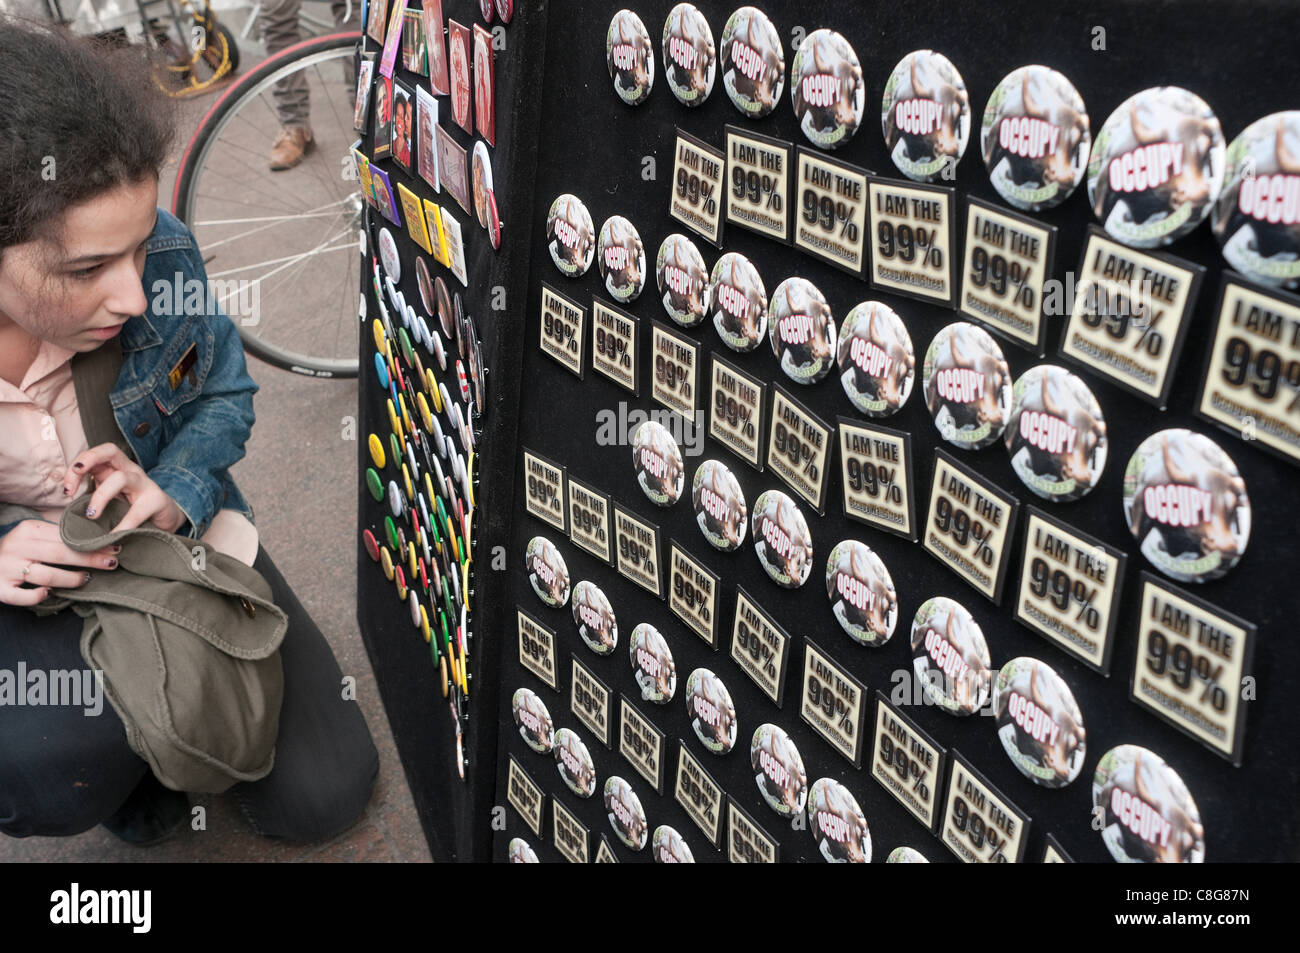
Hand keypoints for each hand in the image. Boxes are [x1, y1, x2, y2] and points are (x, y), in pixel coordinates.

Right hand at [0, 519, 120, 605]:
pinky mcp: (0, 588)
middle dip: (90, 559)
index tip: (113, 546)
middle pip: (60, 554)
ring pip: (47, 576)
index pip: (65, 536)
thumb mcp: (34, 535)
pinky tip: (49, 593)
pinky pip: (22, 596)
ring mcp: (7, 568)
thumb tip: (96, 539)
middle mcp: (17, 547)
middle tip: (112, 563)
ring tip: (87, 578)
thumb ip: (58, 536)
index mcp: (28, 530)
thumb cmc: (18, 549)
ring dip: (71, 579)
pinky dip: (37, 596)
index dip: (92, 543)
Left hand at [62, 443, 186, 533]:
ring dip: (101, 496)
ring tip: (92, 515)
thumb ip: (92, 494)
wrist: (165, 521)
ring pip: (120, 478)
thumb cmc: (132, 509)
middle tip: (72, 487)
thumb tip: (64, 504)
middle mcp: (130, 470)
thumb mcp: (110, 498)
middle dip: (87, 461)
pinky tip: (113, 536)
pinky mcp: (157, 500)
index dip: (76, 466)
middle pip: (109, 450)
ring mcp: (145, 483)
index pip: (94, 454)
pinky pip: (137, 511)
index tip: (67, 490)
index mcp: (116, 468)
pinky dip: (123, 525)